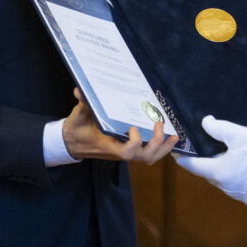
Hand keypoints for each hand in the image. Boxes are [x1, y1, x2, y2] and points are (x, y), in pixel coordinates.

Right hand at [63, 89, 177, 163]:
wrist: (72, 143)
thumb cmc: (77, 130)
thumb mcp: (78, 116)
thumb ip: (83, 104)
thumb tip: (79, 90)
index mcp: (109, 146)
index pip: (127, 152)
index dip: (135, 142)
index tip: (133, 127)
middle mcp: (120, 151)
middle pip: (144, 156)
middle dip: (156, 142)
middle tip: (159, 123)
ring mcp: (126, 152)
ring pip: (150, 157)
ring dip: (164, 147)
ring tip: (174, 134)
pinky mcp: (130, 150)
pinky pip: (148, 153)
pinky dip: (161, 147)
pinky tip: (170, 137)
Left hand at [173, 116, 246, 204]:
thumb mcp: (238, 134)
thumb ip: (218, 127)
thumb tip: (205, 123)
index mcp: (218, 173)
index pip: (192, 165)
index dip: (183, 156)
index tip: (176, 150)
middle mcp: (226, 187)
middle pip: (211, 169)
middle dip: (211, 154)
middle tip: (212, 140)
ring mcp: (240, 193)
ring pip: (230, 171)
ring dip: (233, 157)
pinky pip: (244, 176)